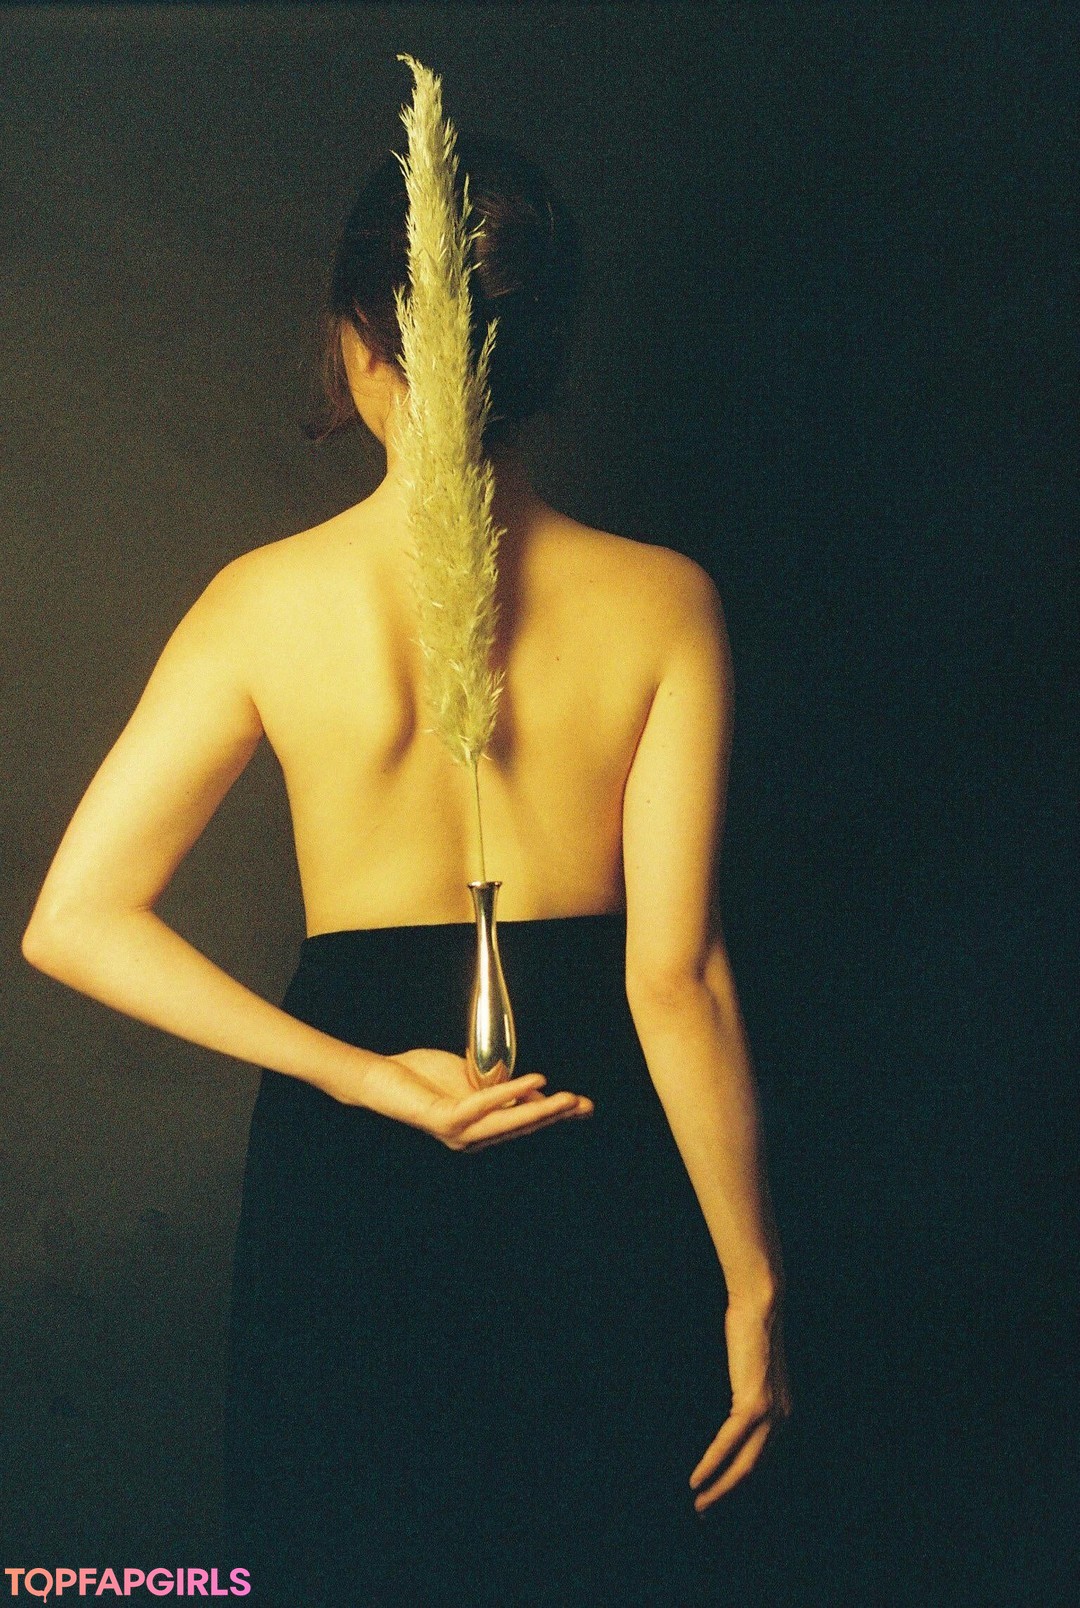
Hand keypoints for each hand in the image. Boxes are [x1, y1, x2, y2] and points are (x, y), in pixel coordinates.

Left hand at [370, 1047, 593, 1151]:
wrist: (382, 1076)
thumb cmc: (423, 1075)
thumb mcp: (472, 1078)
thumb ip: (501, 1086)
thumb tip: (537, 1090)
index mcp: (481, 1128)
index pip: (524, 1123)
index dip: (555, 1115)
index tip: (585, 1107)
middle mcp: (472, 1137)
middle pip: (521, 1126)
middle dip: (555, 1115)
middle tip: (584, 1105)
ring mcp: (458, 1133)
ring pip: (506, 1123)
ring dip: (539, 1111)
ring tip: (566, 1099)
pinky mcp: (443, 1120)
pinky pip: (481, 1107)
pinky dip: (507, 1093)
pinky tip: (531, 1081)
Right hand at [689, 1294, 792, 1512]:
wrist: (760, 1306)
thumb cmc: (751, 1332)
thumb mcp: (753, 1371)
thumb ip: (749, 1394)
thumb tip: (735, 1414)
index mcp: (784, 1413)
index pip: (762, 1460)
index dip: (740, 1481)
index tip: (719, 1495)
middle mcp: (783, 1419)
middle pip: (755, 1471)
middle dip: (730, 1495)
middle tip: (706, 1511)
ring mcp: (771, 1413)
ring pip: (745, 1465)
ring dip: (720, 1488)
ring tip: (700, 1503)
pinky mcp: (753, 1404)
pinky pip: (728, 1443)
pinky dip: (711, 1463)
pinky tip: (697, 1478)